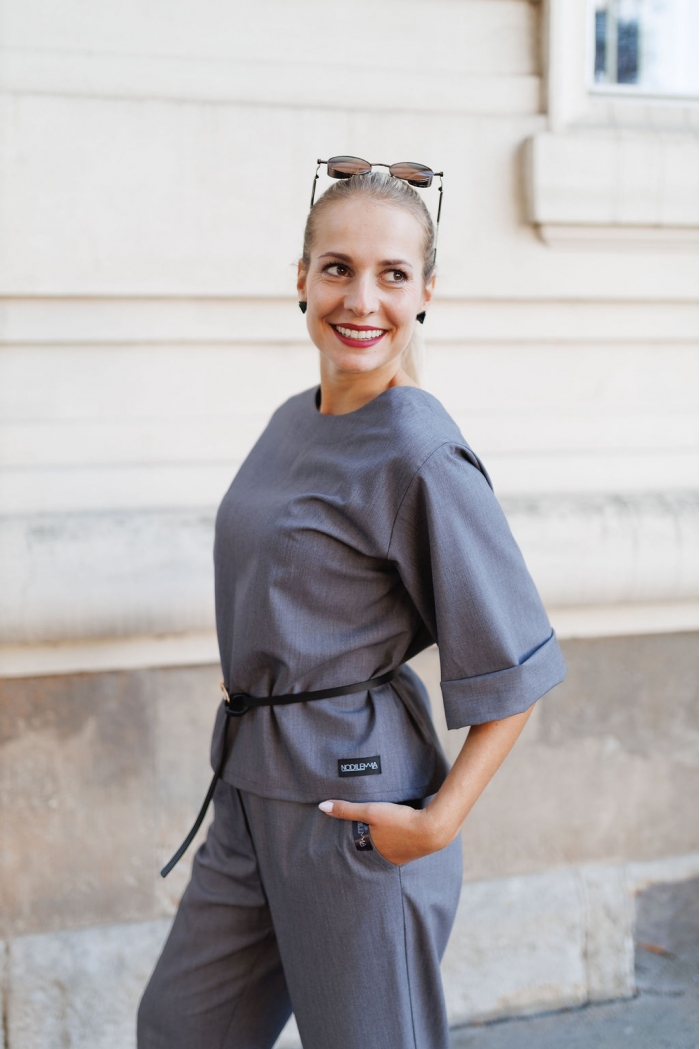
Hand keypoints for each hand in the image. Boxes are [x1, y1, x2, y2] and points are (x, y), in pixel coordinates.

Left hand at [318, 799, 446, 865]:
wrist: (434, 828)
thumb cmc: (400, 821)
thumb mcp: (371, 811)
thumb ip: (347, 809)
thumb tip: (321, 806)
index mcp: (373, 853)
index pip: (356, 848)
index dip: (350, 841)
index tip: (340, 840)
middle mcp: (386, 859)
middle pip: (371, 850)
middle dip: (365, 843)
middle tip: (359, 834)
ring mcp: (401, 857)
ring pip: (386, 849)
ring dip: (381, 842)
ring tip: (377, 833)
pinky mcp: (414, 850)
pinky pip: (399, 846)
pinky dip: (396, 840)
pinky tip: (398, 832)